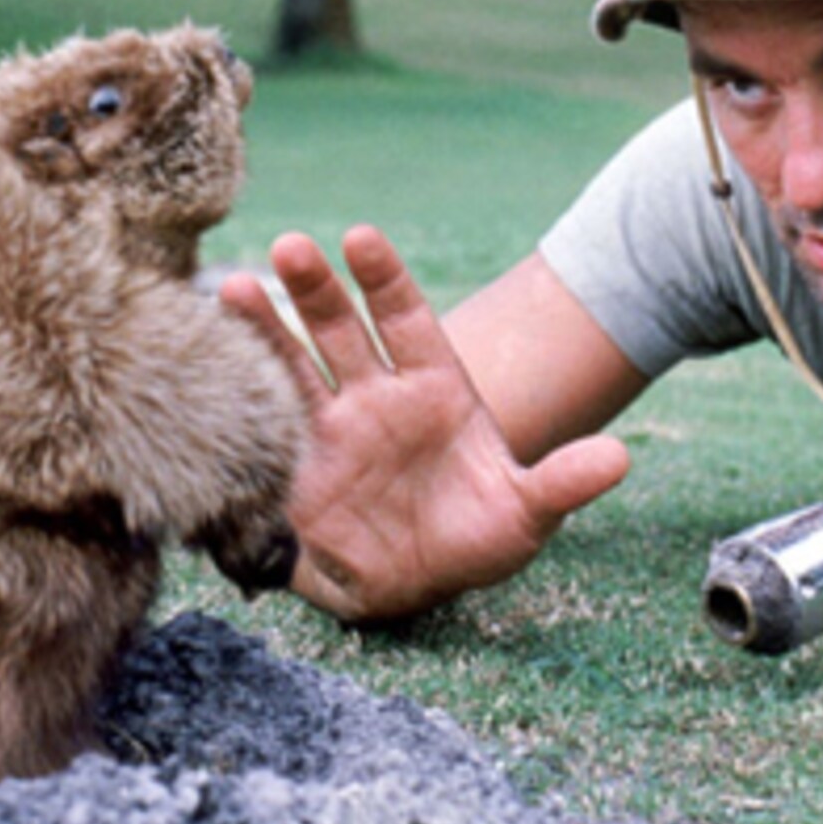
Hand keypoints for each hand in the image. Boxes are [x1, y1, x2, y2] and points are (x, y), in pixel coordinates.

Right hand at [219, 228, 629, 621]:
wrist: (418, 585)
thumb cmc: (476, 537)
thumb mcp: (526, 513)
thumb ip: (563, 482)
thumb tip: (620, 457)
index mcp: (434, 386)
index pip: (407, 317)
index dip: (383, 278)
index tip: (361, 238)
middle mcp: (376, 392)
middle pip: (342, 326)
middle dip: (317, 287)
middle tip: (291, 247)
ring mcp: (330, 424)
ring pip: (292, 362)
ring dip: (264, 326)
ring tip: (232, 288)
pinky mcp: (292, 465)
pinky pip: (261, 419)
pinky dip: (235, 390)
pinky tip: (203, 356)